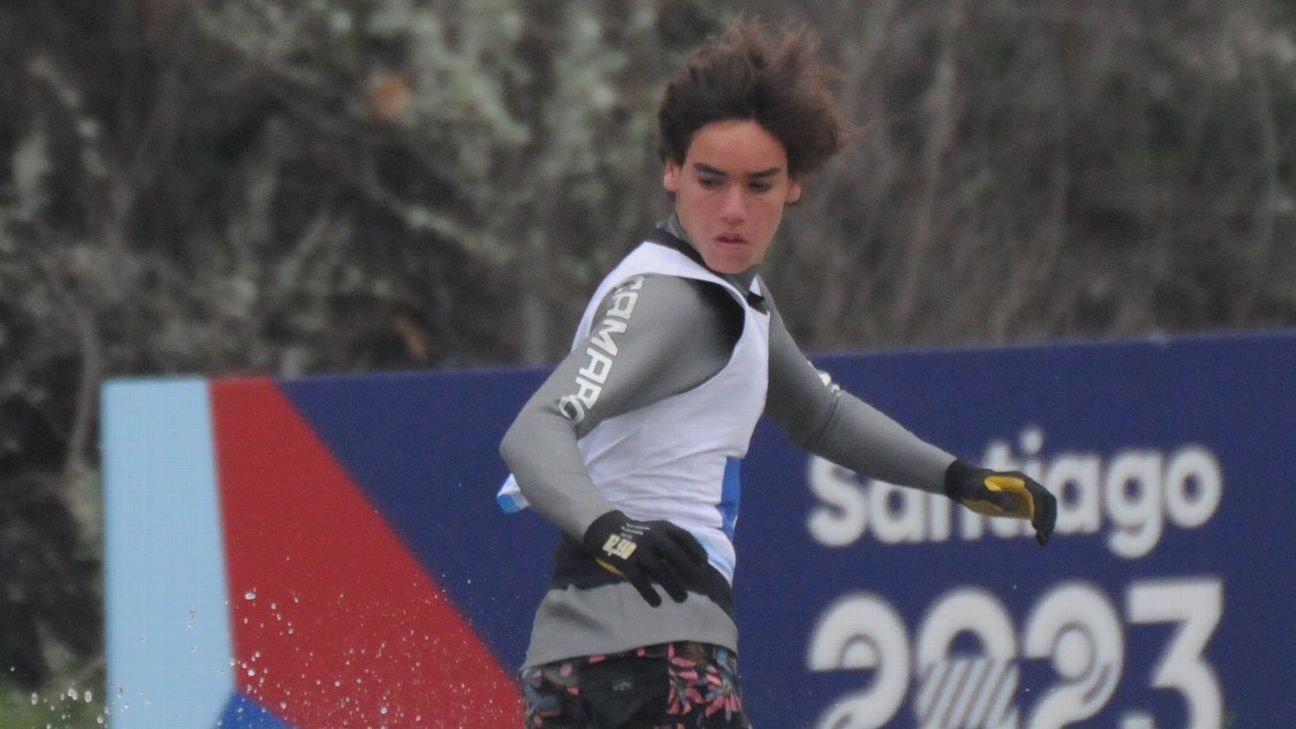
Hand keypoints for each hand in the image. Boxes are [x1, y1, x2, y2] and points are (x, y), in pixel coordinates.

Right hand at [582, 511, 707, 605]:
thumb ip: (673, 541)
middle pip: (674, 555)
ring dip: (672, 586)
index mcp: (663, 527)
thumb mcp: (657, 530)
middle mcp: (652, 536)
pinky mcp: (626, 563)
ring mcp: (638, 550)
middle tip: (699, 586)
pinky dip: (649, 593)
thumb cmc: (640, 534)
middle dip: (688, 571)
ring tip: (682, 599)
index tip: (703, 562)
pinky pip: (640, 581)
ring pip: (659, 571)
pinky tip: (657, 603)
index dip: (696, 549)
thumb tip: (696, 564)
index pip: (684, 536)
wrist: (608, 531)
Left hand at [944, 459, 1057, 544]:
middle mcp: (1028, 487)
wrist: (970, 485)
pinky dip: (1042, 527)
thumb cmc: (974, 486)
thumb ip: (994, 497)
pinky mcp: (1024, 506)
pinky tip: (1039, 540)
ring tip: (1042, 542)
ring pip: (1046, 509)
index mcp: (1021, 480)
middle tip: (1043, 536)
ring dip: (1048, 525)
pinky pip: (1038, 516)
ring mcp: (1027, 496)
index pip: (1040, 495)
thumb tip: (1011, 507)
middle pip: (1048, 502)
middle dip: (1049, 519)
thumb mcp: (980, 491)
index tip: (1035, 526)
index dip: (1041, 510)